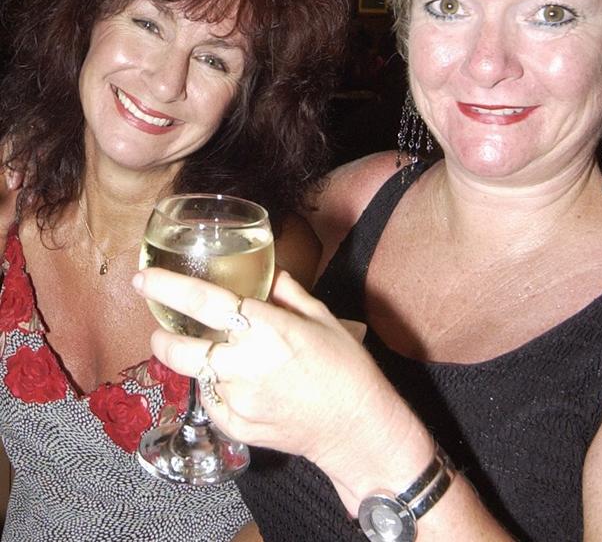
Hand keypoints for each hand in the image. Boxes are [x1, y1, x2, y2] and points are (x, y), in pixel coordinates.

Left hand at [132, 268, 425, 505]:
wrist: (358, 428)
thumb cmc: (346, 367)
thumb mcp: (322, 317)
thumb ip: (288, 292)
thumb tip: (267, 273)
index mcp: (267, 328)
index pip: (204, 301)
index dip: (168, 287)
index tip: (144, 278)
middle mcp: (245, 364)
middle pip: (181, 347)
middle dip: (160, 333)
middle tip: (157, 323)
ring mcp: (237, 400)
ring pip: (195, 373)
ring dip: (191, 359)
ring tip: (197, 349)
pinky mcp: (236, 427)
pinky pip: (212, 400)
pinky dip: (215, 387)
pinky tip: (233, 382)